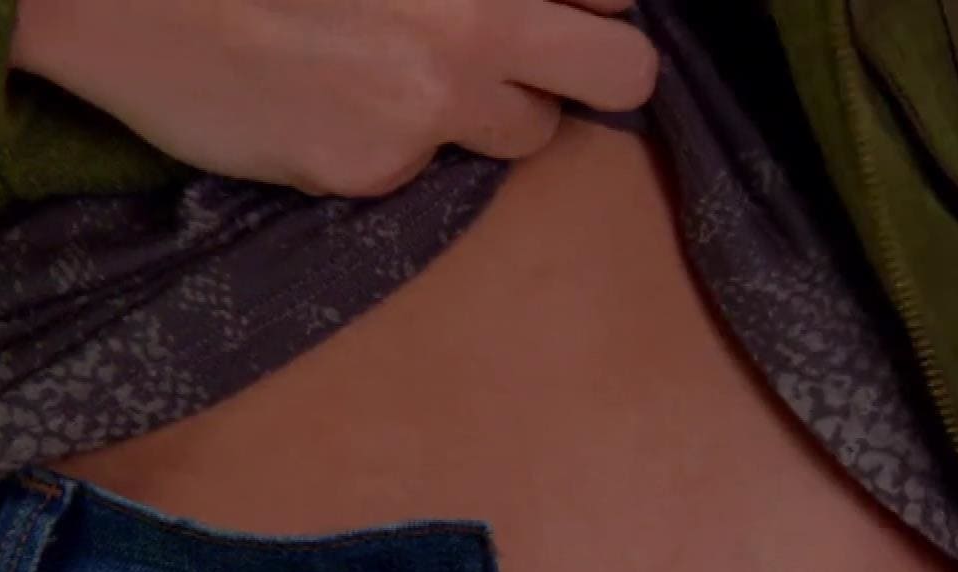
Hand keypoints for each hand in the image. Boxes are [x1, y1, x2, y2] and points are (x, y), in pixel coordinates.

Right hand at [10, 0, 657, 194]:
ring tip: (409, 75)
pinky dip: (396, 143)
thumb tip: (546, 6)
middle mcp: (475, 26)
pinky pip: (429, 169)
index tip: (569, 12)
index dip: (593, 7)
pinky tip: (333, 101)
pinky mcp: (376, 169)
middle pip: (623, 76)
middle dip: (598, 73)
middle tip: (548, 66)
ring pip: (526, 135)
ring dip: (494, 114)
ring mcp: (430, 108)